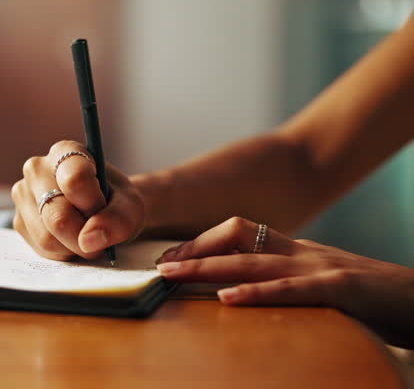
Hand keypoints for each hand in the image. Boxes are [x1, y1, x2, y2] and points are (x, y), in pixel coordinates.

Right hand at [11, 141, 144, 260]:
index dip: (93, 205)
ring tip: (85, 233)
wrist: (102, 210)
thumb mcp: (130, 206)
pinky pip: (41, 249)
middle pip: (58, 215)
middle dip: (84, 235)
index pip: (74, 180)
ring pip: (48, 237)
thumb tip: (88, 240)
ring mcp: (23, 195)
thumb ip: (119, 219)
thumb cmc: (115, 201)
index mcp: (65, 152)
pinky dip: (63, 252)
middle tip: (99, 233)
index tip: (103, 208)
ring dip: (74, 247)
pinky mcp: (18, 220)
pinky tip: (70, 239)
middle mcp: (36, 169)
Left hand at [156, 217, 413, 347]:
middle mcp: (303, 253)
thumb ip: (286, 286)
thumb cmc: (372, 300)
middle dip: (194, 251)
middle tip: (159, 266)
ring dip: (208, 266)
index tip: (171, 258)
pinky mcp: (341, 288)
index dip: (202, 241)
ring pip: (253, 259)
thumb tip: (241, 295)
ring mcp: (321, 267)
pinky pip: (292, 288)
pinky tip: (229, 298)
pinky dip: (257, 292)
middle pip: (237, 240)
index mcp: (296, 251)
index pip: (239, 232)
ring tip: (174, 275)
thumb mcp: (320, 288)